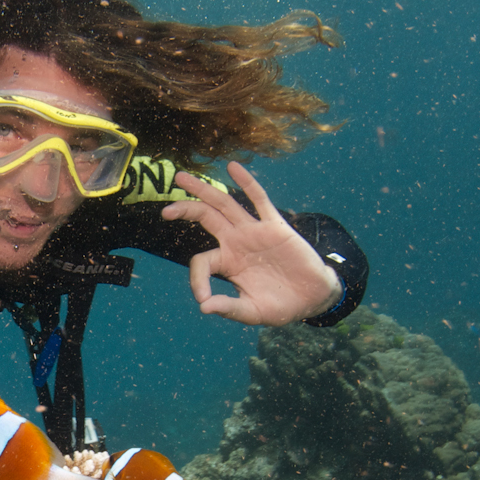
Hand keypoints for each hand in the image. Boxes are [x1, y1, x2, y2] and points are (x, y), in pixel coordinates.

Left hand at [161, 162, 341, 326]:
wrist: (313, 298)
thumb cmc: (281, 305)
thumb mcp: (252, 311)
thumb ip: (230, 308)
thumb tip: (204, 307)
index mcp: (228, 263)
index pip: (202, 262)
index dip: (197, 279)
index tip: (202, 298)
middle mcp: (236, 242)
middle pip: (205, 218)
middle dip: (185, 210)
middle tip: (166, 210)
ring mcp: (254, 231)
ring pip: (224, 205)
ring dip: (203, 191)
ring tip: (181, 178)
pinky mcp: (275, 226)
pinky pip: (259, 200)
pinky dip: (247, 183)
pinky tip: (233, 168)